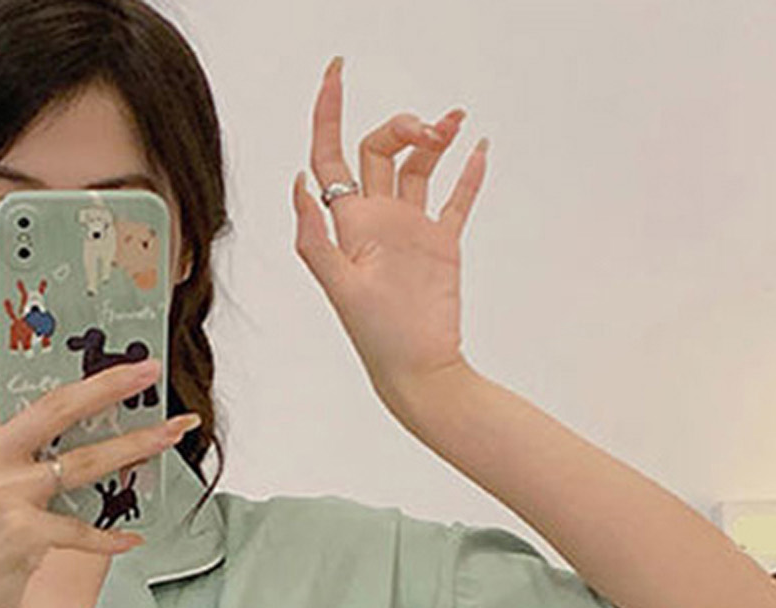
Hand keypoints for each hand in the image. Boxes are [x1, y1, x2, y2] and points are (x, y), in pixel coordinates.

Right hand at [0, 259, 198, 607]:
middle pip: (56, 407)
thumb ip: (4, 446)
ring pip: (84, 462)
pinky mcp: (22, 536)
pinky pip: (82, 529)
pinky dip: (111, 536)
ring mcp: (1, 496)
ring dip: (137, 446)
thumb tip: (64, 419)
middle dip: (110, 384)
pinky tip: (133, 536)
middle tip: (149, 368)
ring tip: (175, 431)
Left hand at [291, 57, 487, 419]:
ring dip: (434, 138)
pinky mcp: (441, 245)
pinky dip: (468, 172)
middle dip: (400, 126)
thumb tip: (298, 182)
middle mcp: (376, 222)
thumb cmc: (378, 339)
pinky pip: (456, 199)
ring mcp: (410, 232)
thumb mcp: (340, 288)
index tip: (336, 69)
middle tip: (427, 129)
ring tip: (454, 122)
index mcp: (349, 225)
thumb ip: (316, 238)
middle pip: (379, 151)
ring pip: (418, 167)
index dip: (328, 111)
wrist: (420, 370)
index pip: (330, 155)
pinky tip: (478, 148)